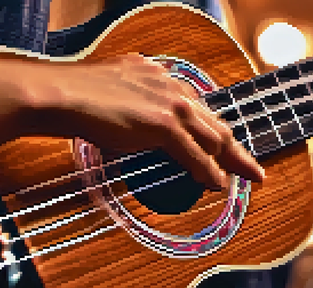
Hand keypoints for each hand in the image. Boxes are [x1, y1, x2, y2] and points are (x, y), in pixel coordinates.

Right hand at [26, 54, 264, 188]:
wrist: (59, 93)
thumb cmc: (77, 95)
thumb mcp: (115, 90)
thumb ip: (135, 102)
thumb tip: (139, 120)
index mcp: (161, 77)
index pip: (199, 108)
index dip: (215, 130)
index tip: (227, 145)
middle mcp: (172, 87)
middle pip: (216, 123)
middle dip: (237, 149)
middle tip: (253, 168)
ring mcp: (170, 105)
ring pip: (213, 139)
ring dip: (232, 162)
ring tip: (247, 178)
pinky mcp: (163, 124)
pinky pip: (195, 155)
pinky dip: (209, 172)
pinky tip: (218, 185)